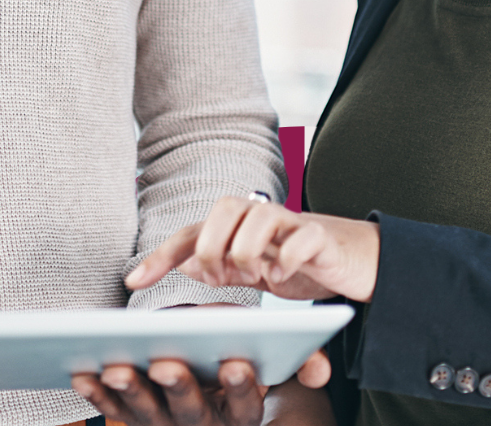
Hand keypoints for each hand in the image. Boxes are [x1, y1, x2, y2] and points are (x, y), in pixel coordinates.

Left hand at [70, 304, 329, 425]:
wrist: (208, 372)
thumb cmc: (239, 350)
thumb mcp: (272, 355)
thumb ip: (299, 361)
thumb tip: (318, 368)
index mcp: (242, 410)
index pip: (246, 405)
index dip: (242, 387)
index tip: (237, 364)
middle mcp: (206, 425)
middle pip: (193, 413)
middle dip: (178, 388)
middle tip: (165, 363)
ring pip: (149, 415)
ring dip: (130, 393)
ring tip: (116, 366)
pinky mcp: (136, 420)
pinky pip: (115, 411)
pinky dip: (97, 395)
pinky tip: (81, 372)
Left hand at [125, 197, 380, 302]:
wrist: (358, 260)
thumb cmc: (302, 263)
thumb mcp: (255, 271)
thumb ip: (223, 267)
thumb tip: (189, 265)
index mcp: (239, 227)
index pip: (192, 233)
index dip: (161, 256)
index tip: (132, 281)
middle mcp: (261, 216)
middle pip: (222, 209)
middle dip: (213, 248)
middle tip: (222, 279)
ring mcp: (292, 223)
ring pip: (257, 218)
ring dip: (247, 253)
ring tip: (257, 278)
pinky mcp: (322, 237)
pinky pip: (301, 237)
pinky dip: (287, 259)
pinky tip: (284, 276)